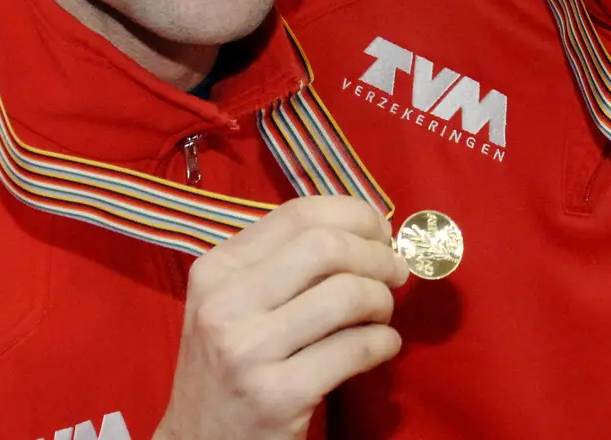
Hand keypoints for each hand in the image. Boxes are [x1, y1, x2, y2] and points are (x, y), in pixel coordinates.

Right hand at [154, 196, 409, 439]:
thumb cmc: (228, 367)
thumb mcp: (234, 305)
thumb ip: (284, 264)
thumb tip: (368, 230)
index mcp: (216, 269)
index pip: (300, 213)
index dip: (356, 215)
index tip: (381, 233)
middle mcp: (224, 304)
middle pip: (327, 246)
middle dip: (377, 256)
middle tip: (394, 274)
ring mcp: (247, 351)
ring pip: (347, 294)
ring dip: (382, 301)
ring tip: (381, 316)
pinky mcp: (276, 396)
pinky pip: (356, 348)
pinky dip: (384, 343)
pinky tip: (381, 348)